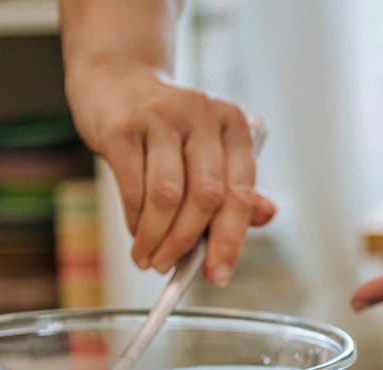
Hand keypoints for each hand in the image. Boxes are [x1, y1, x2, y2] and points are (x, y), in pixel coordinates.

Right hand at [64, 63, 276, 284]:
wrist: (116, 80)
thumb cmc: (171, 131)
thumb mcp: (210, 153)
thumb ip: (237, 188)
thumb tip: (266, 216)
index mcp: (233, 127)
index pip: (241, 193)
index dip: (230, 240)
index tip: (218, 276)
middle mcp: (202, 117)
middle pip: (206, 197)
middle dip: (188, 243)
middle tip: (170, 268)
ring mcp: (161, 117)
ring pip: (167, 196)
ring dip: (157, 237)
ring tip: (149, 258)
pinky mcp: (122, 126)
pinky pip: (133, 187)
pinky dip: (135, 220)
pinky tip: (136, 234)